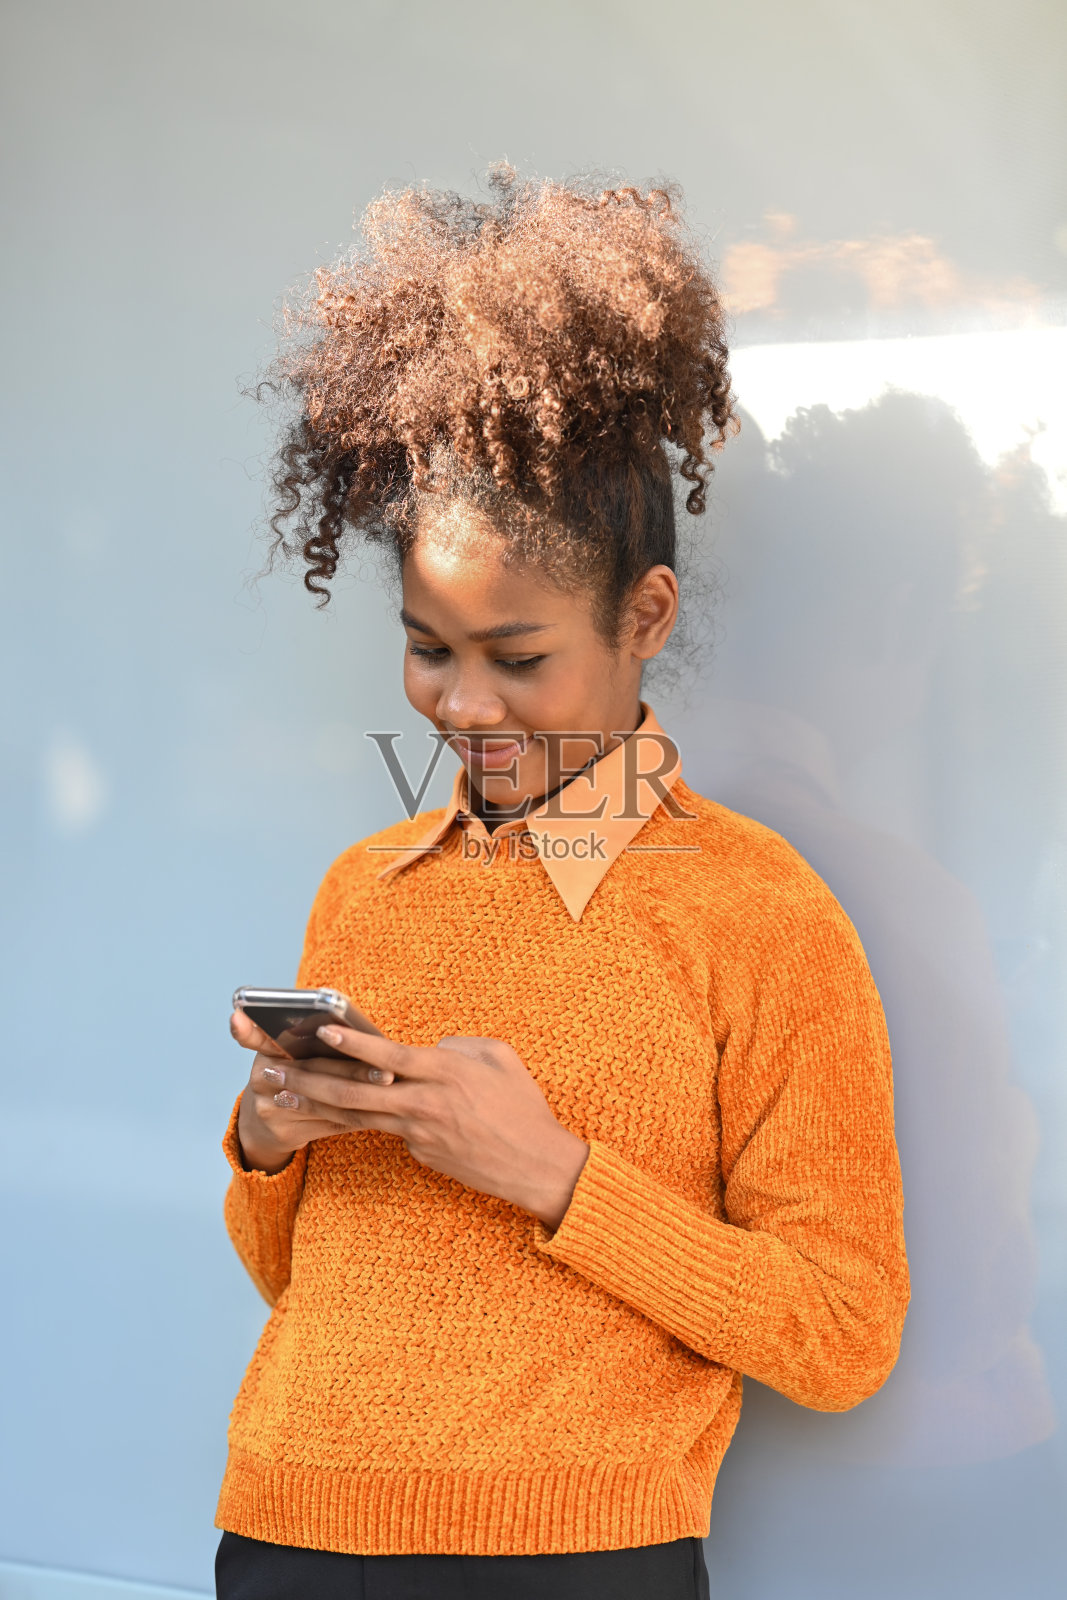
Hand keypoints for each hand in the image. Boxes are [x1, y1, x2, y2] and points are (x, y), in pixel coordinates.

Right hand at [229, 1009, 397, 1175]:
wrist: (264, 1125)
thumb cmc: (294, 1075)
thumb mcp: (293, 1053)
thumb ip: (314, 1038)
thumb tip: (357, 1023)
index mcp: (266, 1049)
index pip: (263, 1034)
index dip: (273, 1031)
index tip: (323, 1029)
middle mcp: (263, 1077)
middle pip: (314, 1070)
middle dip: (354, 1071)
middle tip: (388, 1072)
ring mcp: (270, 1107)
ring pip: (325, 1101)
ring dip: (361, 1096)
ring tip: (390, 1091)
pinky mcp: (285, 1132)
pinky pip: (330, 1123)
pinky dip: (358, 1116)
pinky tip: (381, 1112)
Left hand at [250, 1023, 589, 1228]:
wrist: (536, 1166)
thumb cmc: (523, 1106)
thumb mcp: (500, 1057)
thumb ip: (459, 1045)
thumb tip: (430, 1049)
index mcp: (444, 1073)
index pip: (388, 1055)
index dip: (353, 1042)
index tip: (321, 1030)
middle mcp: (424, 1104)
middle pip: (355, 1091)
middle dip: (308, 1080)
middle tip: (272, 1071)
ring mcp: (418, 1133)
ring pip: (357, 1115)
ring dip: (314, 1104)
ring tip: (277, 1096)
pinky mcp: (420, 1154)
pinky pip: (383, 1131)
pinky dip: (351, 1121)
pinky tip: (322, 1114)